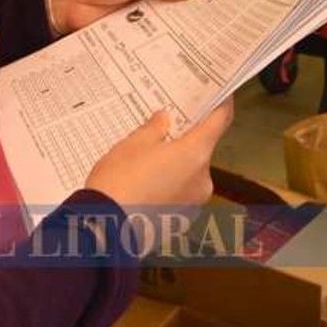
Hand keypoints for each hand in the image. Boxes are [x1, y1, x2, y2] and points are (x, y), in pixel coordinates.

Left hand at [45, 0, 206, 32]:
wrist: (65, 2)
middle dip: (202, 3)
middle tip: (226, 17)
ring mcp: (148, 8)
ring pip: (174, 15)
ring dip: (187, 23)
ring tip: (213, 36)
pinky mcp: (138, 28)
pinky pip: (159, 32)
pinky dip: (170, 38)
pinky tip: (187, 48)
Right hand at [85, 101, 233, 252]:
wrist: (104, 231)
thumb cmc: (119, 182)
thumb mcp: (133, 144)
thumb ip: (154, 128)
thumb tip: (164, 120)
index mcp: (195, 154)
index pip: (220, 121)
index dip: (222, 105)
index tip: (221, 95)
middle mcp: (202, 180)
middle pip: (201, 151)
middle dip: (183, 141)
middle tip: (162, 131)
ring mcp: (193, 204)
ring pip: (188, 175)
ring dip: (174, 166)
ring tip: (143, 164)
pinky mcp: (180, 221)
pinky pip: (178, 196)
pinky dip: (167, 188)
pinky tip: (143, 187)